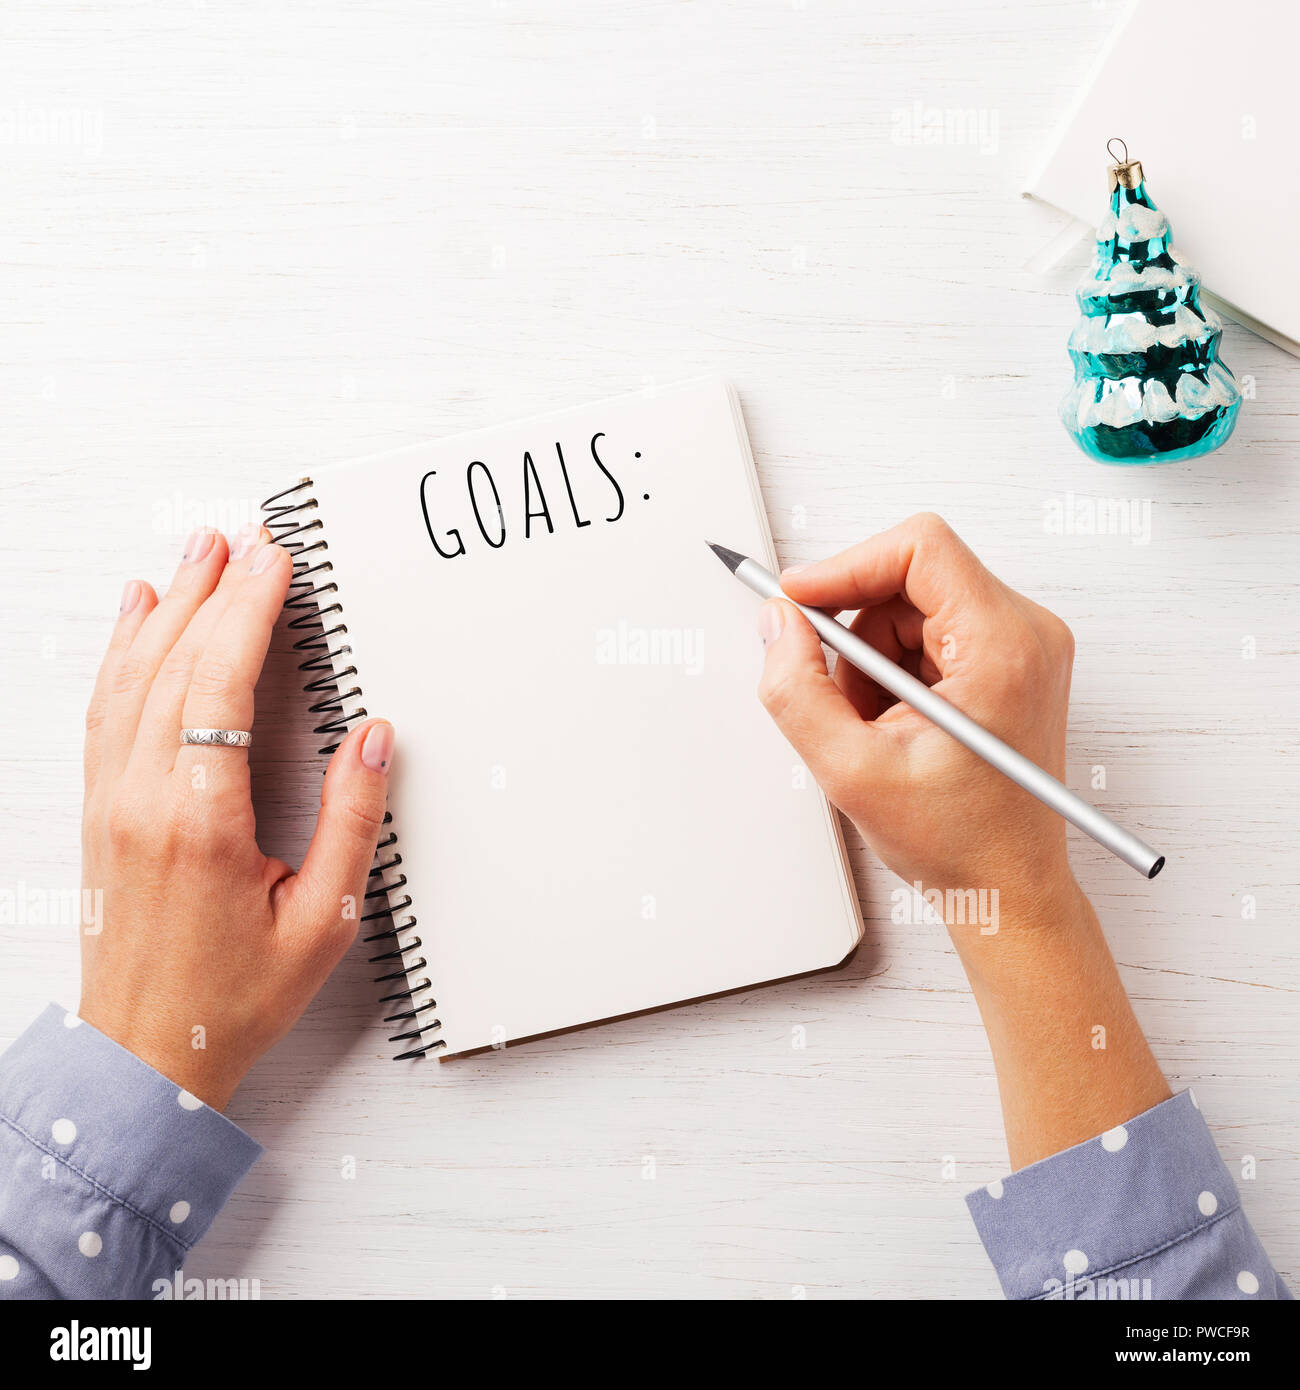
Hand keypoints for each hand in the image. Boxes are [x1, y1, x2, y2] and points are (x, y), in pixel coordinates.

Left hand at [80, 524, 393, 1109]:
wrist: (146, 1054)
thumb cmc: (235, 997)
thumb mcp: (323, 921)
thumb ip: (352, 823)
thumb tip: (371, 737)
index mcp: (199, 820)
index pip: (219, 684)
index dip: (248, 612)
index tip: (273, 560)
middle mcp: (143, 798)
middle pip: (173, 664)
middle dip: (211, 589)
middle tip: (243, 536)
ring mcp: (112, 801)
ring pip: (131, 678)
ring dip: (165, 607)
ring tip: (195, 552)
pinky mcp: (102, 810)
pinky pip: (106, 711)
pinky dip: (121, 653)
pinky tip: (134, 617)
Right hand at [757, 513, 1075, 911]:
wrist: (1006, 889)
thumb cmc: (959, 843)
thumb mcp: (851, 770)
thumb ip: (797, 689)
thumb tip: (776, 623)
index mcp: (1003, 648)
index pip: (919, 548)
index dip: (845, 566)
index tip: (798, 601)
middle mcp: (1026, 633)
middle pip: (910, 578)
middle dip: (856, 635)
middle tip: (840, 700)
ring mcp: (1021, 646)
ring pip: (911, 608)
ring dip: (870, 660)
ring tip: (874, 730)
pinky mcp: (1007, 662)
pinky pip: (927, 634)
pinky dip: (892, 674)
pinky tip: (895, 728)